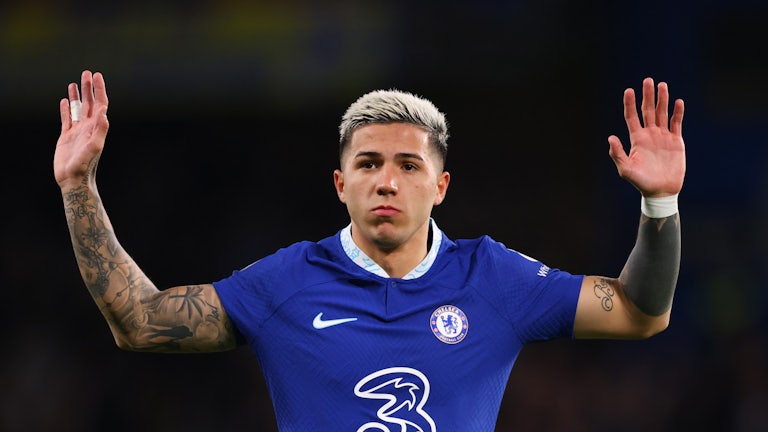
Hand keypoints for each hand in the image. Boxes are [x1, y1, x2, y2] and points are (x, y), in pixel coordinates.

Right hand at [54, 70, 108, 188]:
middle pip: (90, 103)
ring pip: (78, 109)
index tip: (97, 76)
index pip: (101, 104)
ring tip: (75, 82)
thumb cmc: (85, 165)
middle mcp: (89, 127)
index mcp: (96, 127)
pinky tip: (64, 101)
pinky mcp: (66, 136)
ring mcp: (77, 131)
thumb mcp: (95, 146)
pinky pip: (67, 119)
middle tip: (87, 72)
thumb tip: (104, 113)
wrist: (73, 179)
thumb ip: (100, 130)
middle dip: (89, 88)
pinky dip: (66, 109)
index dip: (100, 90)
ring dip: (77, 95)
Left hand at [608, 77, 684, 196]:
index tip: (628, 90)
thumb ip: (617, 154)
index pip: (631, 117)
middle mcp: (649, 134)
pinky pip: (676, 123)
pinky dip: (677, 113)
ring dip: (663, 100)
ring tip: (662, 85)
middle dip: (647, 96)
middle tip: (647, 80)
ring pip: (662, 113)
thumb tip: (610, 137)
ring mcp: (663, 136)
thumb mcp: (626, 169)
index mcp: (637, 139)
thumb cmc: (641, 182)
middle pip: (648, 110)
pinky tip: (678, 102)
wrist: (661, 191)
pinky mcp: (676, 141)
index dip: (629, 103)